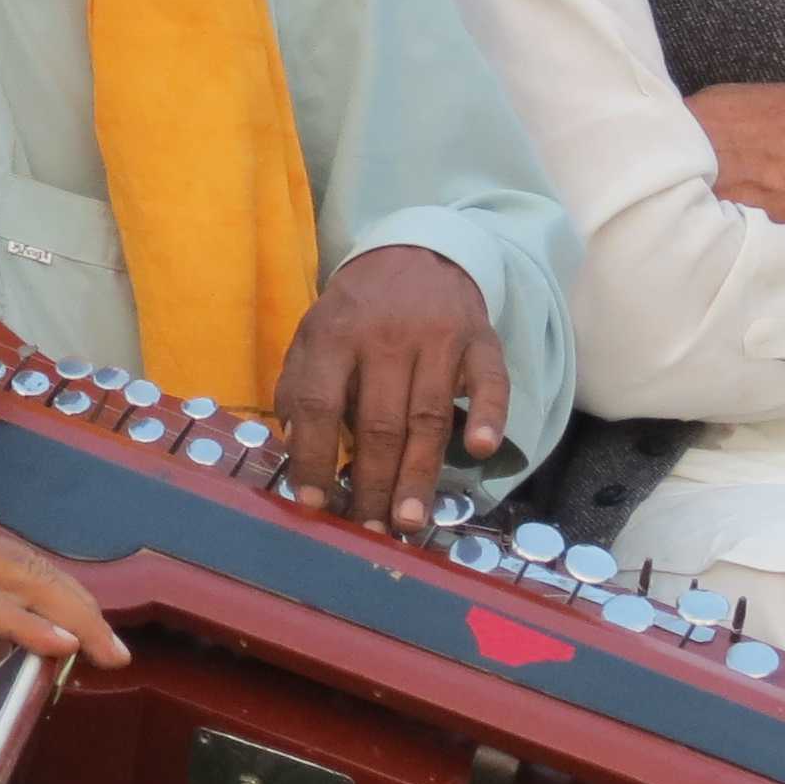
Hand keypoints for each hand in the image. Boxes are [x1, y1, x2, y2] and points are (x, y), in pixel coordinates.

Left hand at [0, 439, 126, 665]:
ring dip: (75, 601)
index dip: (16, 619)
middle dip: (74, 612)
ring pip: (29, 566)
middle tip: (116, 656)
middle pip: (22, 576)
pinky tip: (73, 615)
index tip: (61, 644)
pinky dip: (53, 587)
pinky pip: (15, 562)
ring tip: (113, 646)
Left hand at [270, 245, 512, 531]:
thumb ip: (299, 388)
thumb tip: (295, 453)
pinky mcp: (480, 340)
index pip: (320, 404)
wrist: (416, 253)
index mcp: (334, 335)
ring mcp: (438, 337)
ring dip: (419, 474)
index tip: (315, 503)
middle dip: (372, 483)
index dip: (315, 457)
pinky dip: (488, 416)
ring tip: (409, 521)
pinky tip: (481, 450)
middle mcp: (385, 336)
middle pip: (379, 422)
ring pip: (428, 416)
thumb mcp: (314, 336)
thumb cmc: (357, 312)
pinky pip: (489, 381)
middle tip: (370, 529)